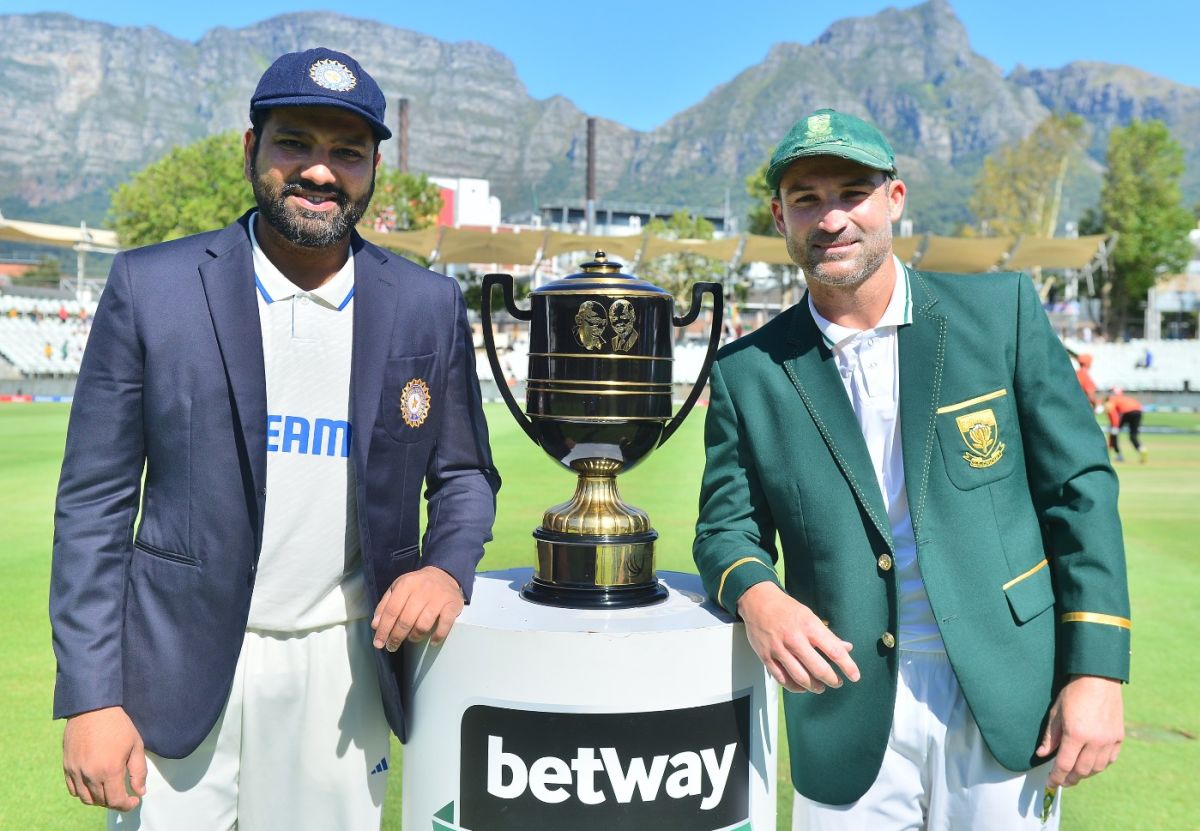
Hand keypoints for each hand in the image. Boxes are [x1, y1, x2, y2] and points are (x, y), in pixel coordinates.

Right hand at [62, 706, 145, 810]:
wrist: (92, 708)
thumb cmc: (117, 725)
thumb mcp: (136, 746)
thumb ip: (138, 771)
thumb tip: (140, 792)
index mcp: (109, 770)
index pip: (116, 800)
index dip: (127, 805)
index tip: (134, 800)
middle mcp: (90, 774)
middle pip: (101, 801)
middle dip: (115, 802)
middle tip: (125, 795)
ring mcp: (76, 771)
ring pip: (86, 798)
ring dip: (99, 800)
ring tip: (110, 791)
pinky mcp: (67, 767)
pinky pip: (73, 789)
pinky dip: (84, 793)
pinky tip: (94, 785)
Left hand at [372, 566, 464, 649]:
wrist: (444, 574)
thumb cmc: (417, 585)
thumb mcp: (398, 589)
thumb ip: (385, 605)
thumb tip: (376, 625)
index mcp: (406, 584)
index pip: (391, 611)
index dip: (384, 629)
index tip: (378, 644)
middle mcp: (422, 589)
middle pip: (406, 620)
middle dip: (396, 637)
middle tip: (392, 647)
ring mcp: (439, 597)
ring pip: (423, 625)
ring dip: (415, 637)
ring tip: (412, 638)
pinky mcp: (452, 604)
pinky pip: (445, 624)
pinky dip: (438, 636)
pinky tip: (432, 642)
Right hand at [736, 582, 858, 693]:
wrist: (757, 601)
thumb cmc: (786, 609)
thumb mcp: (810, 616)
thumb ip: (828, 635)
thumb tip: (847, 648)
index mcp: (809, 626)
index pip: (834, 651)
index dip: (848, 666)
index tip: (855, 675)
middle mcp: (795, 639)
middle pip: (819, 669)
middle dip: (832, 680)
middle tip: (837, 682)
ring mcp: (779, 649)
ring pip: (801, 677)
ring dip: (814, 687)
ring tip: (820, 687)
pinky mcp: (766, 656)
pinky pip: (782, 679)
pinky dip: (795, 687)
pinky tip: (802, 687)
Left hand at [1037, 675, 1123, 787]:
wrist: (1099, 678)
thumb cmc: (1074, 692)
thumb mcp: (1056, 713)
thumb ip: (1050, 737)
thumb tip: (1041, 755)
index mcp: (1076, 735)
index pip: (1064, 765)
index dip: (1056, 777)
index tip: (1050, 783)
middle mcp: (1095, 741)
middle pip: (1081, 771)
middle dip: (1070, 779)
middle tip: (1062, 781)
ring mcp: (1109, 740)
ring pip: (1097, 768)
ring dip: (1084, 774)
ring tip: (1075, 774)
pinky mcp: (1119, 737)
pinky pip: (1110, 760)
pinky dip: (1099, 766)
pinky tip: (1092, 765)